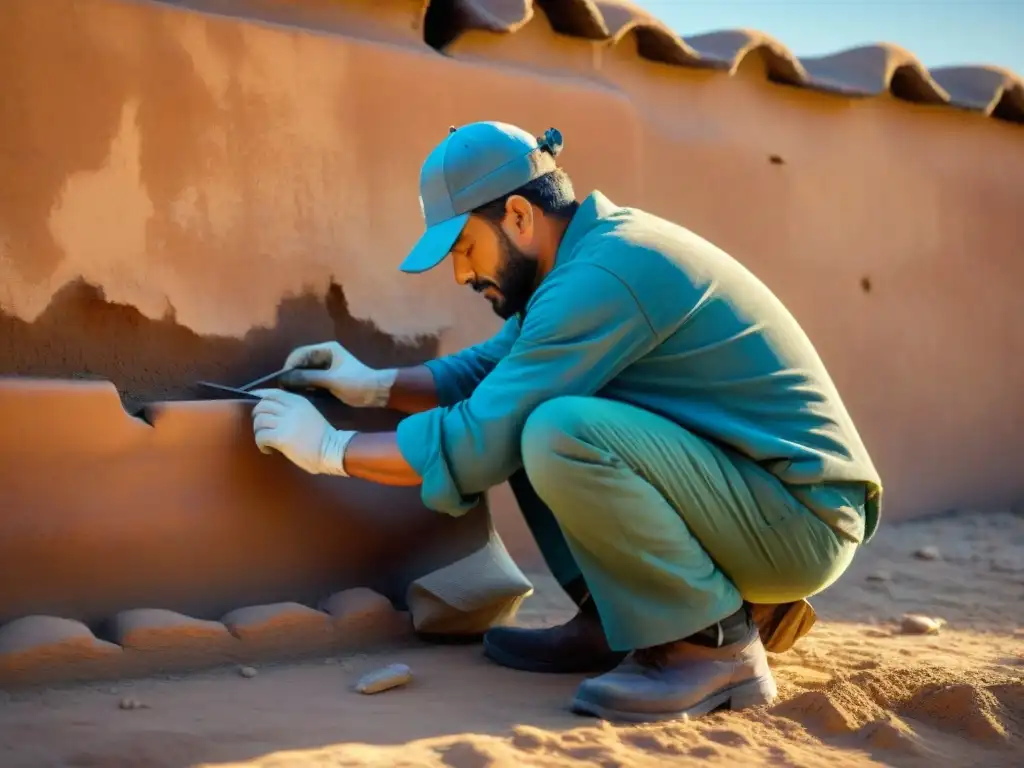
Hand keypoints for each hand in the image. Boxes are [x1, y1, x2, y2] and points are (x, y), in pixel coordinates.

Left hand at [250, 389, 355, 475]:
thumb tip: (272, 412)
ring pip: (259, 421)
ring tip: (266, 440)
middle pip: (262, 406)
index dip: (259, 397)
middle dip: (257, 416)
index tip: (253, 403)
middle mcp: (290, 409)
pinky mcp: (281, 437)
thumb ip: (293, 410)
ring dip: (258, 431)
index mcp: (298, 401)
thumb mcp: (309, 414)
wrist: (332, 450)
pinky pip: (260, 436)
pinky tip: (268, 449)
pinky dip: (260, 444)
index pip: (272, 393)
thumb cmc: (323, 436)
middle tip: (262, 427)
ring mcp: (285, 422)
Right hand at [278, 341, 396, 407]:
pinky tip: (301, 393)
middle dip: (292, 373)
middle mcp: (325, 354)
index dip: (289, 366)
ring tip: (291, 392)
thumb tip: (284, 377)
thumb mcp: (331, 380)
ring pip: (305, 371)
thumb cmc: (356, 383)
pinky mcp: (329, 376)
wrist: (376, 392)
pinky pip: (312, 378)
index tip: (282, 380)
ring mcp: (327, 365)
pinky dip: (306, 384)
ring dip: (298, 380)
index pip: (300, 354)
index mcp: (326, 349)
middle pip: (301, 362)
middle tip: (284, 388)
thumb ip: (308, 378)